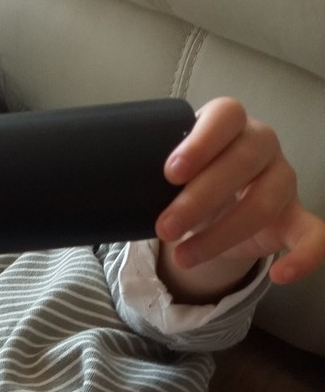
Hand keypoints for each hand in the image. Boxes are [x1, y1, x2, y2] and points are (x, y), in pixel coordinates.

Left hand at [155, 97, 324, 300]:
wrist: (214, 205)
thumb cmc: (186, 182)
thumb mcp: (166, 173)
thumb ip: (142, 173)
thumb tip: (89, 198)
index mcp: (228, 125)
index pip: (225, 116)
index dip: (201, 142)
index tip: (169, 172)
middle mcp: (261, 145)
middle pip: (243, 160)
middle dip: (201, 198)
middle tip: (164, 228)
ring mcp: (282, 180)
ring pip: (267, 200)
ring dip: (223, 234)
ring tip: (182, 257)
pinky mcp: (294, 217)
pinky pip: (313, 235)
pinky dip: (305, 257)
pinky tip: (282, 275)